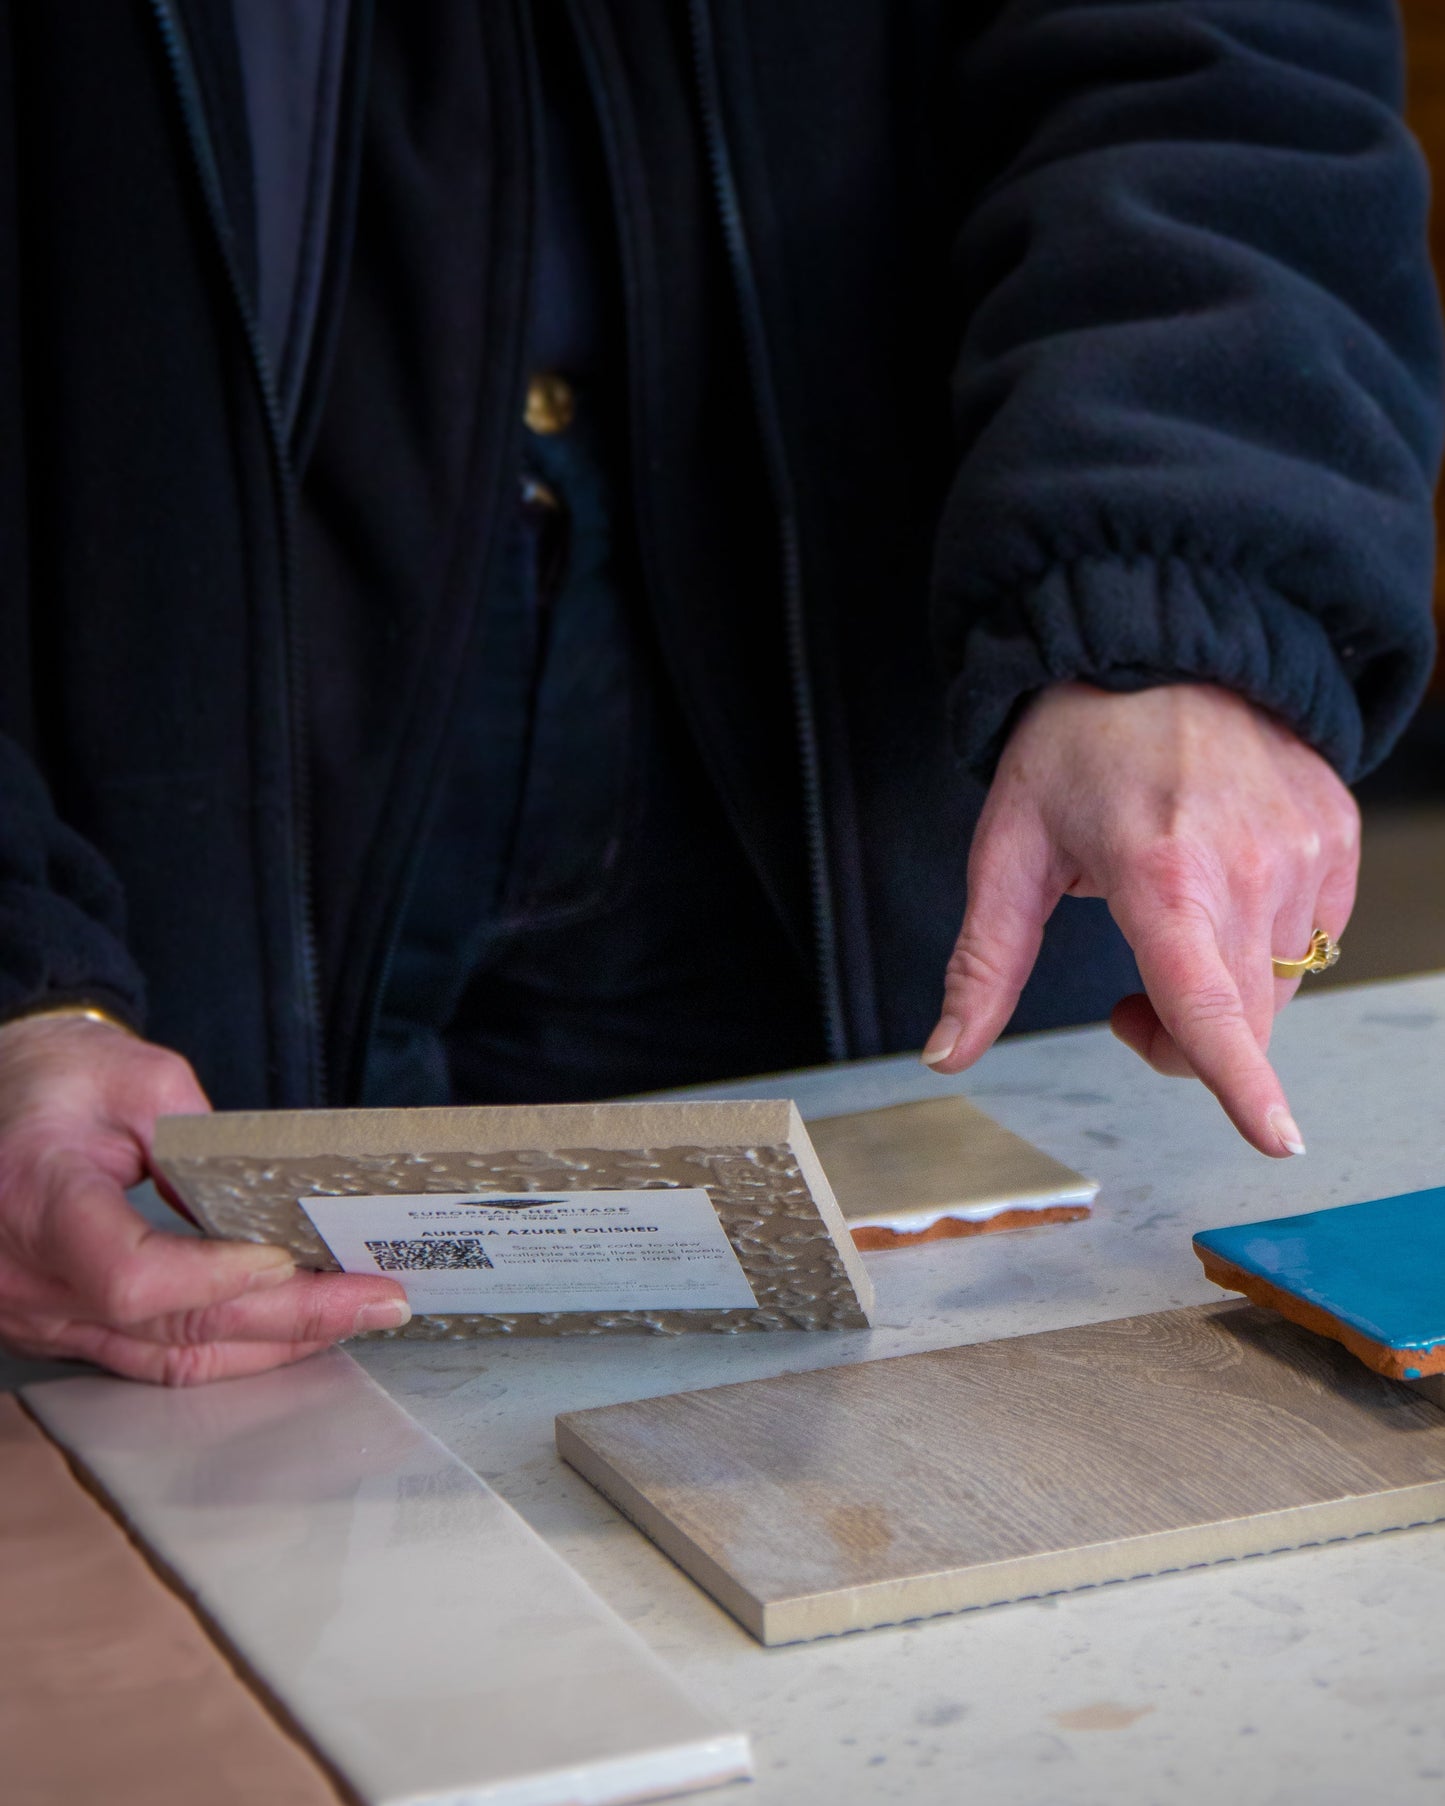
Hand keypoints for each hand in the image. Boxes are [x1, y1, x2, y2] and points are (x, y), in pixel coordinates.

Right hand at [0, 1016, 409, 1382]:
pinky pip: (147, 1359)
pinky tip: (288, 1331)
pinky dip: (226, 1348)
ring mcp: (40, 1314)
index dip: (216, 1278)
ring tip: (353, 1317)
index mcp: (39, 1202)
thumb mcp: (136, 1079)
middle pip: (172, 1327)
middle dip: (289, 1317)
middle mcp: (32, 1278)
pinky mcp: (58, 1326)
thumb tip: (271, 1203)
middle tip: (378, 1301)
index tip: (286, 1257)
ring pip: (167, 1359)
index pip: (132, 1276)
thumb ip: (203, 1141)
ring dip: (270, 1345)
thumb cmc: (56, 1080)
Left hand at [923, 683, 1359, 1155]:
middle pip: (1241, 1020)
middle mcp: (1248, 864)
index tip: (1276, 1140)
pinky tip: (1220, 891)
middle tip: (1123, 1002)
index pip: (1207, 1003)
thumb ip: (984, 964)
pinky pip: (1315, 936)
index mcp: (1160, 873)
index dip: (1240, 1082)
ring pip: (1279, 987)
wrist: (1159, 644)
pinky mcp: (1336, 832)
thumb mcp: (1009, 850)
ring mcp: (1303, 846)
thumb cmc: (1075, 746)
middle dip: (1181, 1042)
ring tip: (1171, 926)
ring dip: (1225, 993)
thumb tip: (945, 1054)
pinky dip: (1265, 943)